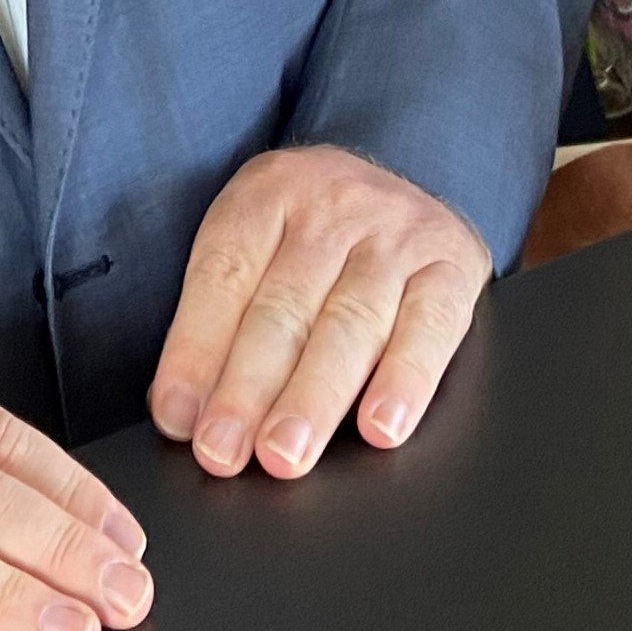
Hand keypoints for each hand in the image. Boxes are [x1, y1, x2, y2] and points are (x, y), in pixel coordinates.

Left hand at [148, 145, 488, 479]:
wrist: (413, 177)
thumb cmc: (315, 235)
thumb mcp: (260, 240)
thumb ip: (220, 314)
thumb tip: (181, 410)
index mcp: (268, 194)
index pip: (224, 275)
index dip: (197, 350)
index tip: (178, 417)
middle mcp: (334, 207)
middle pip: (284, 307)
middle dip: (247, 388)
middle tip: (222, 450)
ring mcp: (398, 234)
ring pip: (350, 323)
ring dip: (313, 397)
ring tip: (285, 452)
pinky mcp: (453, 266)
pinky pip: (429, 327)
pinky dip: (405, 381)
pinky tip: (380, 427)